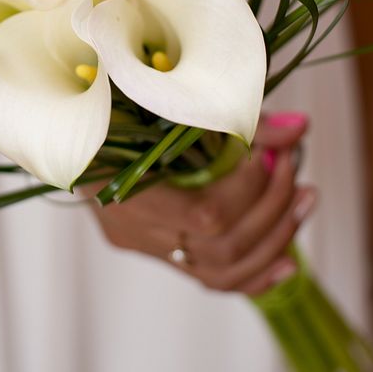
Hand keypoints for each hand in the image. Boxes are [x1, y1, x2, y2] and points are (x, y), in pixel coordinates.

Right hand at [88, 112, 315, 296]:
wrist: (67, 112)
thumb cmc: (118, 93)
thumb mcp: (172, 96)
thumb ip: (237, 115)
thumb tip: (302, 126)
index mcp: (124, 185)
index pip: (207, 215)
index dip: (252, 188)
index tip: (273, 149)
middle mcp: (131, 227)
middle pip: (221, 246)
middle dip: (273, 207)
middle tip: (296, 166)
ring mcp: (142, 243)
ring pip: (220, 272)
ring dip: (275, 236)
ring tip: (305, 198)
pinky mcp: (154, 249)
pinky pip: (209, 278)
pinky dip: (255, 271)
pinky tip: (289, 256)